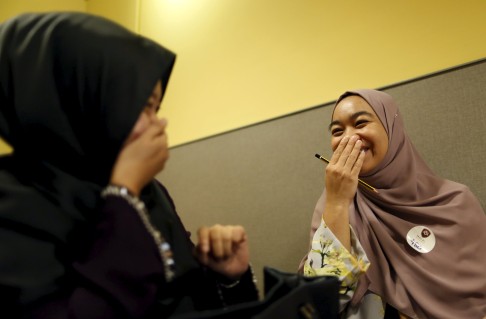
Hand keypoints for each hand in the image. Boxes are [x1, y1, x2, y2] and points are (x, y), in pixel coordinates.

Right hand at [110, 118, 168, 195]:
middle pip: (160, 138)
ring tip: (140, 139)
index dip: (153, 122)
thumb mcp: (141, 140)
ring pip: (158, 147)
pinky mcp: (155, 169)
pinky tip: (142, 152)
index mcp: (163, 144)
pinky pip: (155, 156)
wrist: (127, 182)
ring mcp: (161, 162)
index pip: (161, 128)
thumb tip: (165, 120)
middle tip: (141, 128)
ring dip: (152, 142)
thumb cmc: (131, 158)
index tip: (145, 116)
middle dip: (153, 132)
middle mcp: (166, 153)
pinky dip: (150, 151)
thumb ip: (154, 129)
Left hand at [196, 224, 248, 279]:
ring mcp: (228, 229)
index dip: (204, 239)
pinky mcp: (239, 231)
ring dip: (227, 249)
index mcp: (206, 235)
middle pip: (215, 231)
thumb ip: (199, 254)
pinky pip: (238, 231)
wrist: (233, 270)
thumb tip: (202, 248)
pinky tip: (236, 247)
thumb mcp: (205, 261)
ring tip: (227, 255)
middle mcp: (216, 230)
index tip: (206, 251)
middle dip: (217, 248)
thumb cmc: (217, 263)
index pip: (202, 230)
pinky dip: (236, 241)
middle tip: (219, 258)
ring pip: (226, 233)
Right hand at [322, 135, 364, 250]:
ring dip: (356, 148)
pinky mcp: (352, 178)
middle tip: (355, 136)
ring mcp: (345, 173)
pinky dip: (360, 158)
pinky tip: (362, 153)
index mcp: (330, 168)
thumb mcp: (329, 176)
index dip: (342, 145)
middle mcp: (337, 169)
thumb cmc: (333, 189)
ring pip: (351, 157)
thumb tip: (340, 155)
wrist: (336, 201)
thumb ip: (334, 166)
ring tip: (359, 142)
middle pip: (344, 153)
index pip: (337, 153)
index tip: (346, 138)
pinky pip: (357, 165)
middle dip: (350, 144)